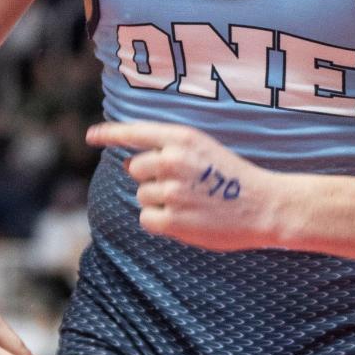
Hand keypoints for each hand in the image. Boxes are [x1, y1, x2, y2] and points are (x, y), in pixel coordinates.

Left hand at [86, 121, 281, 251]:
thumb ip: (168, 150)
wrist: (263, 205)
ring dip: (159, 201)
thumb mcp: (203, 149)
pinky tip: (186, 219)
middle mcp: (172, 160)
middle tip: (181, 185)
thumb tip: (129, 164)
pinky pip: (147, 219)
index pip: (135, 132)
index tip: (91, 137)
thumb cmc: (232, 177)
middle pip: (134, 169)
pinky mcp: (172, 220)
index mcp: (182, 138)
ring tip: (192, 202)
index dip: (110, 134)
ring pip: (142, 196)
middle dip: (149, 178)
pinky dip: (160, 222)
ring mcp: (171, 191)